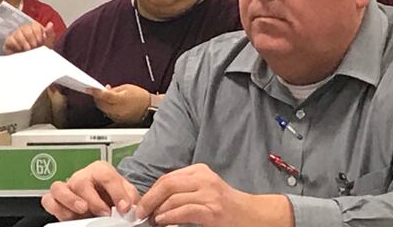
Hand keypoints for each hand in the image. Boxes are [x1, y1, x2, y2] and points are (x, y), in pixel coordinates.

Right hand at [3, 21, 55, 53]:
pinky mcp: (9, 41)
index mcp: (34, 28)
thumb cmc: (41, 52)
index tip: (40, 43)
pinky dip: (17, 46)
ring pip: (18, 33)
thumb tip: (50, 24)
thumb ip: (50, 33)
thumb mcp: (48, 43)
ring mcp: (16, 34)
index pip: (35, 25)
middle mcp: (24, 29)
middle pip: (26, 28)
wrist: (32, 64)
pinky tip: (20, 51)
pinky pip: (10, 39)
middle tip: (34, 48)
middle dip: (32, 40)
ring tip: (28, 50)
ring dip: (25, 44)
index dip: (38, 35)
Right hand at [41, 160, 140, 220]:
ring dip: (70, 201)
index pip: (106, 176)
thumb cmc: (113, 194)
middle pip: (81, 182)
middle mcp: (82, 176)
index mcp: (100, 170)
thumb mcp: (126, 193)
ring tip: (83, 211)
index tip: (124, 208)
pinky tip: (70, 216)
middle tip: (104, 213)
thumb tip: (128, 207)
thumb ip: (129, 197)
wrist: (105, 198)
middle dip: (93, 200)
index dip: (117, 193)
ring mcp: (67, 187)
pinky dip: (56, 208)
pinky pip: (49, 200)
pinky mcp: (57, 199)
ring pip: (58, 188)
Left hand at [90, 84, 150, 124]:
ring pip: (102, 109)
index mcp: (120, 99)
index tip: (88, 88)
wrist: (149, 108)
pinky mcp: (117, 120)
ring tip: (105, 96)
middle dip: (96, 97)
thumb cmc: (140, 97)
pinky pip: (107, 113)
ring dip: (101, 102)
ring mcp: (117, 116)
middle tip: (97, 90)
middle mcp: (117, 109)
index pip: (103, 95)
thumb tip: (104, 90)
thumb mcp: (126, 87)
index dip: (95, 91)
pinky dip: (106, 107)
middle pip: (100, 104)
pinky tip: (109, 103)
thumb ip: (113, 89)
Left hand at [135, 164, 292, 226]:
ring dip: (157, 210)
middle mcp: (204, 179)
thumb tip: (156, 200)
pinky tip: (162, 221)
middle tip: (140, 213)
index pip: (167, 177)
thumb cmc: (226, 206)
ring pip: (173, 197)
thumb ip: (184, 190)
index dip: (151, 191)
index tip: (141, 203)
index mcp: (200, 171)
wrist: (252, 215)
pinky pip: (184, 211)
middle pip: (167, 184)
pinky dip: (169, 217)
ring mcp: (209, 194)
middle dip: (149, 199)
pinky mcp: (212, 211)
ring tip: (151, 220)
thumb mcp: (204, 190)